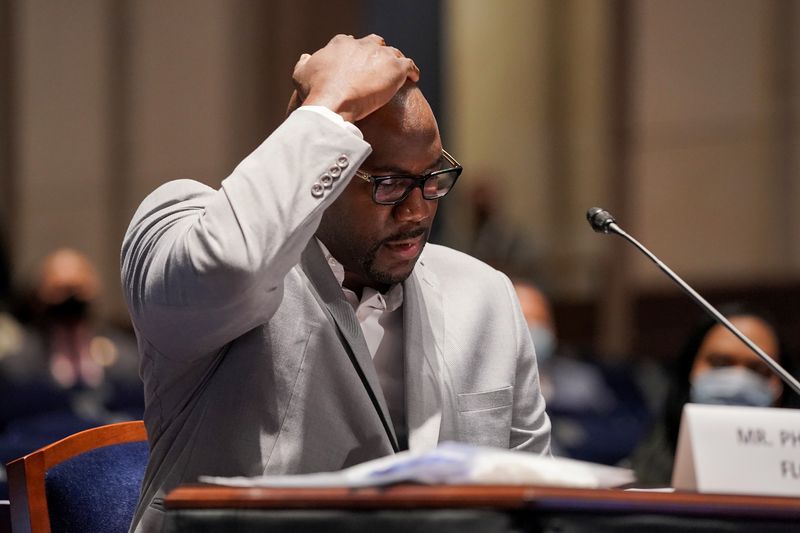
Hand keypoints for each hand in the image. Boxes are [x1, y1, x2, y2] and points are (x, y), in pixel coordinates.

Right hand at [292, 34, 418, 122]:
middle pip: (374, 43)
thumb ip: (304, 63)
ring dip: (395, 61)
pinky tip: (414, 79)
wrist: (333, 103)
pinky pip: (410, 66)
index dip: (354, 52)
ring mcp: (380, 55)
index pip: (351, 42)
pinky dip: (412, 71)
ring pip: (394, 53)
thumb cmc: (315, 91)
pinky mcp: (395, 68)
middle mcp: (362, 44)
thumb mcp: (301, 74)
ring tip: (397, 73)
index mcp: (341, 44)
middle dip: (376, 52)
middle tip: (378, 67)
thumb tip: (306, 56)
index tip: (356, 62)